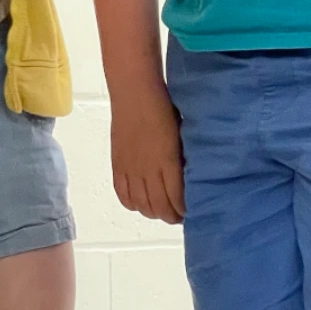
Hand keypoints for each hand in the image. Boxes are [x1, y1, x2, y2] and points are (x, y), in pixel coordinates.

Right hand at [110, 86, 185, 224]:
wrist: (135, 93)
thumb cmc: (165, 106)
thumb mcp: (182, 133)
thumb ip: (185, 157)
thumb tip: (193, 174)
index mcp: (169, 161)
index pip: (177, 199)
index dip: (184, 211)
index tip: (192, 211)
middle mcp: (149, 170)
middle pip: (159, 208)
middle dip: (171, 216)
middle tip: (179, 215)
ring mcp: (131, 169)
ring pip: (141, 205)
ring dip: (153, 212)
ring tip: (162, 209)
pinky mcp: (118, 166)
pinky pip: (123, 195)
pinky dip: (133, 204)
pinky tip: (141, 202)